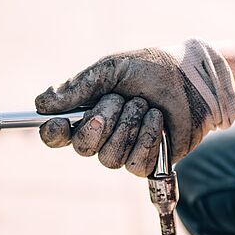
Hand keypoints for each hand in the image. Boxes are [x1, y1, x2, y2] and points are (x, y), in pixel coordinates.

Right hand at [35, 39, 234, 175]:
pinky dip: (147, 139)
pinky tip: (159, 122)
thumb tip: (41, 103)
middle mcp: (102, 136)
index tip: (57, 123)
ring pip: (110, 157)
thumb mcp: (112, 70)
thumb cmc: (152, 69)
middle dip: (101, 122)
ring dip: (129, 126)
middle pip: (82, 147)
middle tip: (121, 100)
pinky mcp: (148, 163)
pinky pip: (135, 165)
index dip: (52, 132)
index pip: (57, 134)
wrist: (193, 79)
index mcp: (88, 112)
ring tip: (147, 106)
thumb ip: (78, 87)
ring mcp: (124, 151)